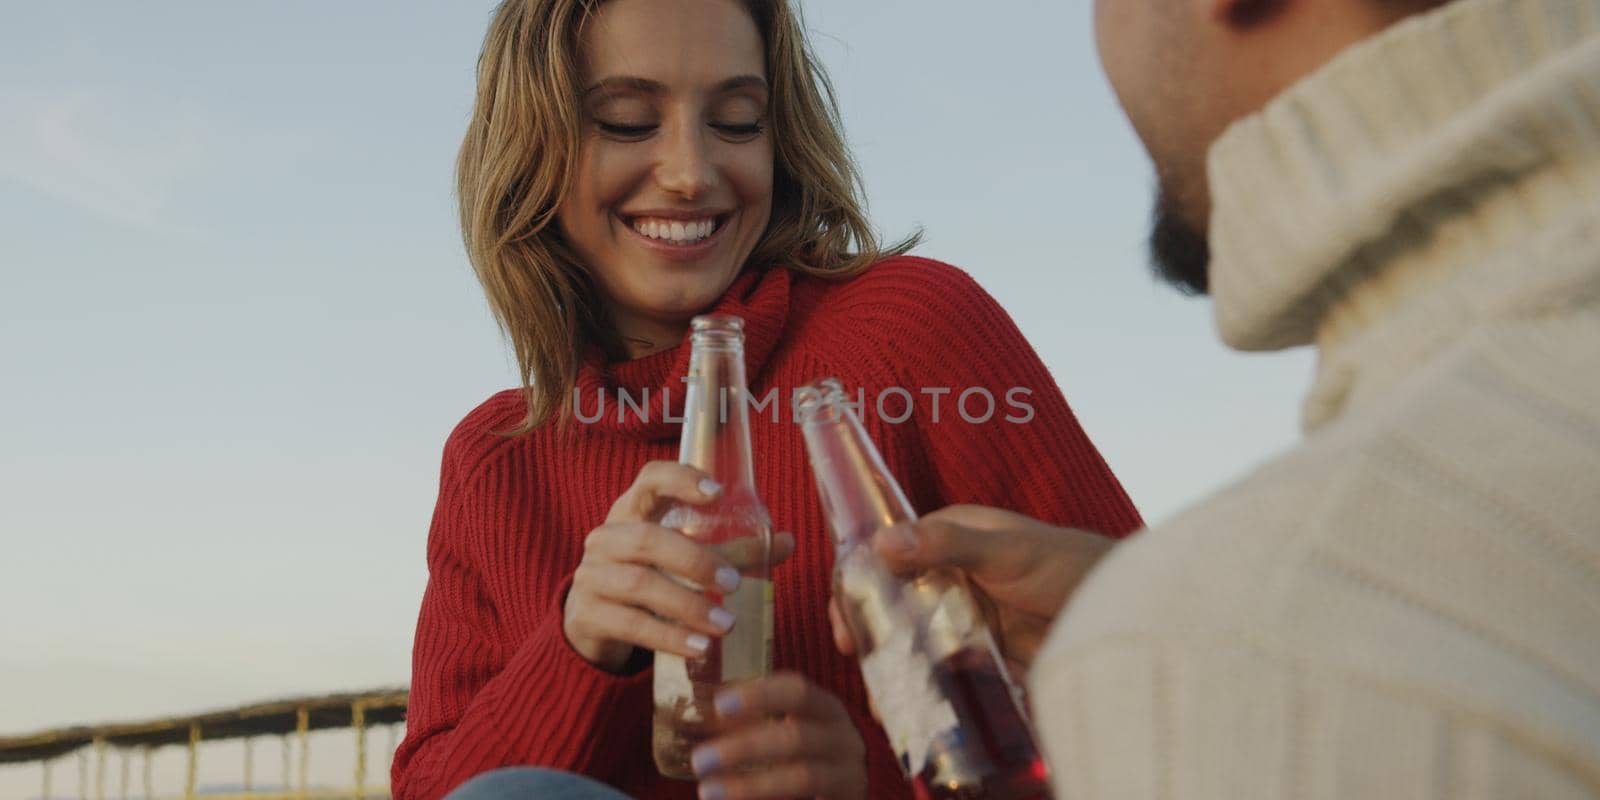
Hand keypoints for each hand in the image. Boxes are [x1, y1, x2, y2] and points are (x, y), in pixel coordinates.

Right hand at [563, 461, 794, 670]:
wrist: (592, 623)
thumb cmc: (648, 578)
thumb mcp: (683, 559)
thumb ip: (733, 550)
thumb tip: (787, 541)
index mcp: (632, 511)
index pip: (649, 479)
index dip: (680, 479)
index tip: (717, 492)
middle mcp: (606, 538)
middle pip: (647, 538)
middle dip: (694, 559)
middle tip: (735, 582)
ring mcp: (591, 576)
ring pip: (639, 583)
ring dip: (687, 605)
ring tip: (726, 624)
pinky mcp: (587, 615)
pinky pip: (631, 624)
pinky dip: (669, 637)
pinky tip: (699, 648)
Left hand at [690, 672, 866, 799]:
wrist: (856, 786)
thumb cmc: (816, 751)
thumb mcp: (800, 726)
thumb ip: (762, 720)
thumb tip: (703, 713)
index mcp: (827, 710)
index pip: (798, 691)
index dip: (761, 695)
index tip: (720, 704)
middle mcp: (843, 740)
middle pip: (796, 738)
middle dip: (745, 748)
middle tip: (701, 759)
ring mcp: (848, 776)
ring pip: (802, 778)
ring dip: (750, 786)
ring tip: (708, 791)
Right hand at [830, 505, 1115, 671]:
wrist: (1121, 613)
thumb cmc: (1067, 564)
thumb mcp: (1007, 550)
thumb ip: (948, 545)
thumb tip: (884, 542)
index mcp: (949, 535)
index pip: (887, 552)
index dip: (860, 582)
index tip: (846, 617)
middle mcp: (949, 572)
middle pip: (893, 598)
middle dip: (869, 629)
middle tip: (856, 657)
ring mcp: (963, 613)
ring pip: (912, 636)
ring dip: (892, 661)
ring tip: (879, 693)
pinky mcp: (980, 650)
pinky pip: (940, 665)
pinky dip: (922, 681)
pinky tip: (906, 704)